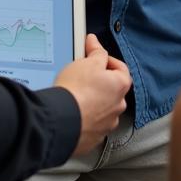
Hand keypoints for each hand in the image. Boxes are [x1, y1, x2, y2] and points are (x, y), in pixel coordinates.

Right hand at [55, 34, 131, 155]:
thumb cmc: (77, 90)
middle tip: (83, 77)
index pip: (120, 67)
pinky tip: (72, 112)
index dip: (106, 59)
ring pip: (102, 109)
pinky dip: (84, 118)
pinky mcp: (93, 139)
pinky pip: (91, 125)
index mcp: (120, 86)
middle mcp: (118, 107)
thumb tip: (95, 42)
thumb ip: (96, 51)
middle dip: (99, 82)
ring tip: (76, 96)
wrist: (60, 121)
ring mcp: (106, 125)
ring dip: (93, 102)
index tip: (95, 57)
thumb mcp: (88, 62)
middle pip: (112, 89)